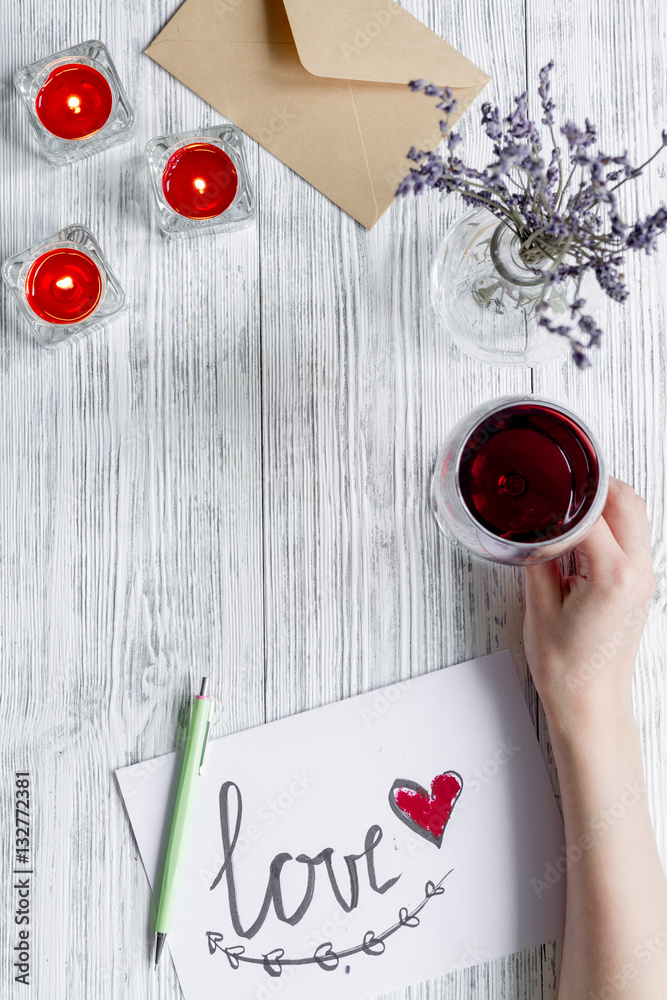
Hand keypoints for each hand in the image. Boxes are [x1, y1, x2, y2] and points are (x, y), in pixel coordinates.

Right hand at [523, 477, 654, 742]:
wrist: (589, 704)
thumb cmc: (566, 668)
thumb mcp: (539, 605)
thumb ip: (540, 557)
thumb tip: (537, 528)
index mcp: (613, 576)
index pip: (591, 514)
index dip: (561, 501)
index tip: (540, 496)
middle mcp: (637, 573)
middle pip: (626, 502)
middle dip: (592, 488)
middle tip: (557, 492)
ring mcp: (644, 580)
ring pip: (634, 516)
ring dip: (604, 505)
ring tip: (567, 514)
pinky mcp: (639, 586)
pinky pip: (632, 538)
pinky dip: (611, 526)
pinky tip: (581, 538)